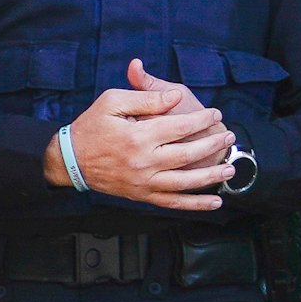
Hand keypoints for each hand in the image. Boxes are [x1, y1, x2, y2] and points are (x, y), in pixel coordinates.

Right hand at [54, 62, 233, 210]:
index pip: (179, 126)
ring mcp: (144, 182)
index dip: (200, 119)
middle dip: (212, 144)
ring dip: (212, 176)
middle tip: (229, 136)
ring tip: (231, 167)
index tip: (215, 113)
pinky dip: (196, 205)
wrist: (69, 160)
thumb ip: (146, 97)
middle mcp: (144, 162)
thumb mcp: (112, 101)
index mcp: (138, 136)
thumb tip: (175, 96)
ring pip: (185, 182)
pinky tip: (215, 202)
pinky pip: (173, 203)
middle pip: (187, 154)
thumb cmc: (91, 126)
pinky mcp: (142, 195)